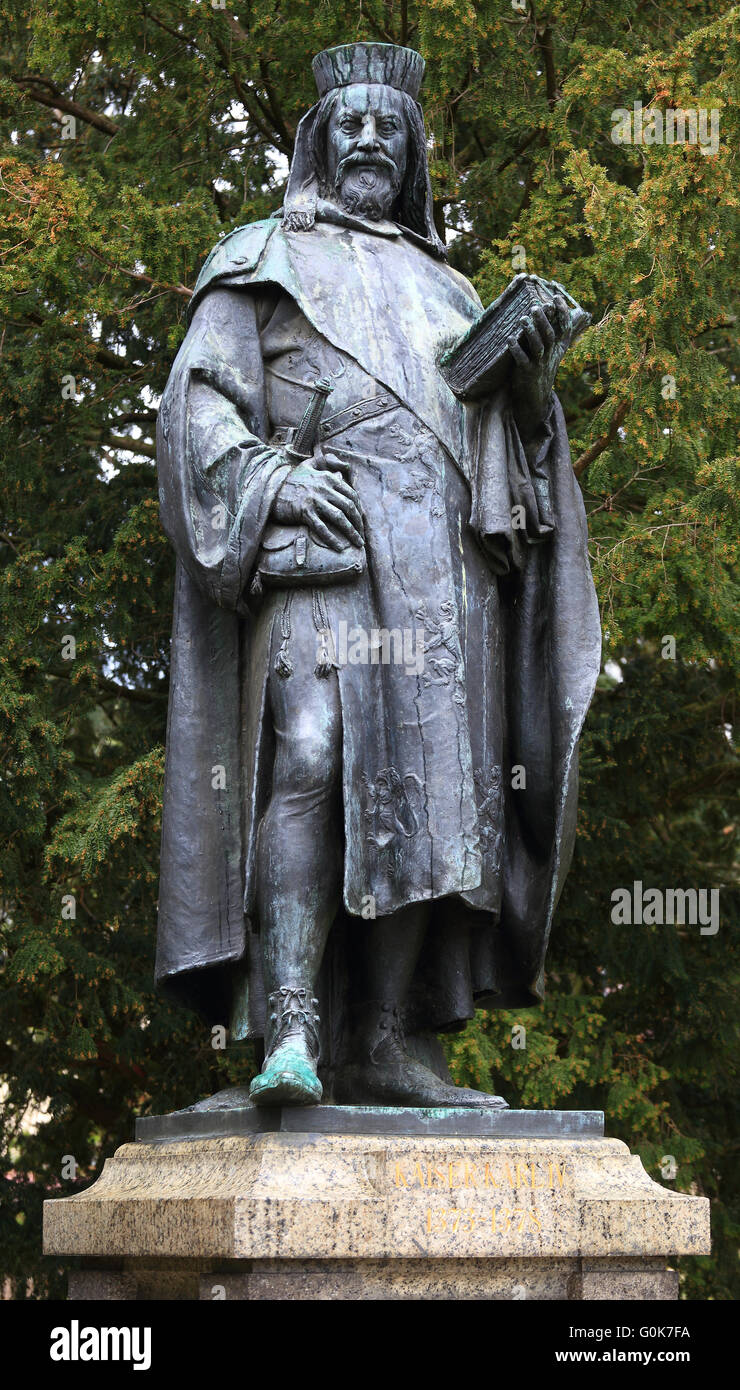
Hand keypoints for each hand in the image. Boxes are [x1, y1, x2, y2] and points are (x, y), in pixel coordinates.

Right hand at [271, 459, 363, 550]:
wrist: (270, 487)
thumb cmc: (291, 478)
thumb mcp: (309, 464)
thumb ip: (327, 462)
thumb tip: (346, 467)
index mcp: (328, 477)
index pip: (351, 494)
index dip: (359, 509)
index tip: (361, 521)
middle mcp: (323, 487)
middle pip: (348, 507)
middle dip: (358, 523)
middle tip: (362, 536)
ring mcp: (314, 500)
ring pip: (339, 517)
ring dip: (351, 532)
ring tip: (358, 543)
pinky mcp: (304, 511)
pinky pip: (322, 528)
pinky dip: (332, 539)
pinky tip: (340, 547)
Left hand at [508, 291, 570, 441]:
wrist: (534, 399)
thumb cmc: (539, 370)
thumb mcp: (549, 354)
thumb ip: (548, 335)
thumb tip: (544, 310)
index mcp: (558, 349)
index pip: (565, 328)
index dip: (563, 312)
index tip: (557, 297)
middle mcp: (551, 355)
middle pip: (550, 334)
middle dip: (543, 320)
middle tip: (535, 306)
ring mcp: (539, 364)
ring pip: (538, 346)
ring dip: (530, 332)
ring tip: (522, 318)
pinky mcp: (527, 373)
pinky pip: (522, 360)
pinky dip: (516, 349)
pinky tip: (509, 339)